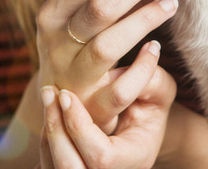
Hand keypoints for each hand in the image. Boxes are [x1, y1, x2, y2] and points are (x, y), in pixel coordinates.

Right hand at [35, 0, 177, 132]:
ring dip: (145, 20)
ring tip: (171, 3)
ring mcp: (72, 77)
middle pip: (101, 7)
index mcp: (52, 14)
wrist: (59, 107)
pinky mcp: (91, 106)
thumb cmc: (78, 48)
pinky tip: (157, 49)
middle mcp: (56, 44)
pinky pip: (121, 89)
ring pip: (108, 46)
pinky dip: (142, 68)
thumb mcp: (79, 19)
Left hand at [39, 52, 176, 168]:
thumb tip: (148, 49)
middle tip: (50, 92)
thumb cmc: (151, 109)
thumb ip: (152, 77)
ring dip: (48, 131)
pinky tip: (50, 111)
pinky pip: (50, 163)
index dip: (80, 128)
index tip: (67, 94)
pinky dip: (47, 139)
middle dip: (56, 130)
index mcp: (135, 157)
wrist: (142, 128)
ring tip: (48, 96)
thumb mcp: (160, 93)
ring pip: (55, 167)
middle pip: (71, 168)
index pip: (102, 156)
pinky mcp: (74, 168)